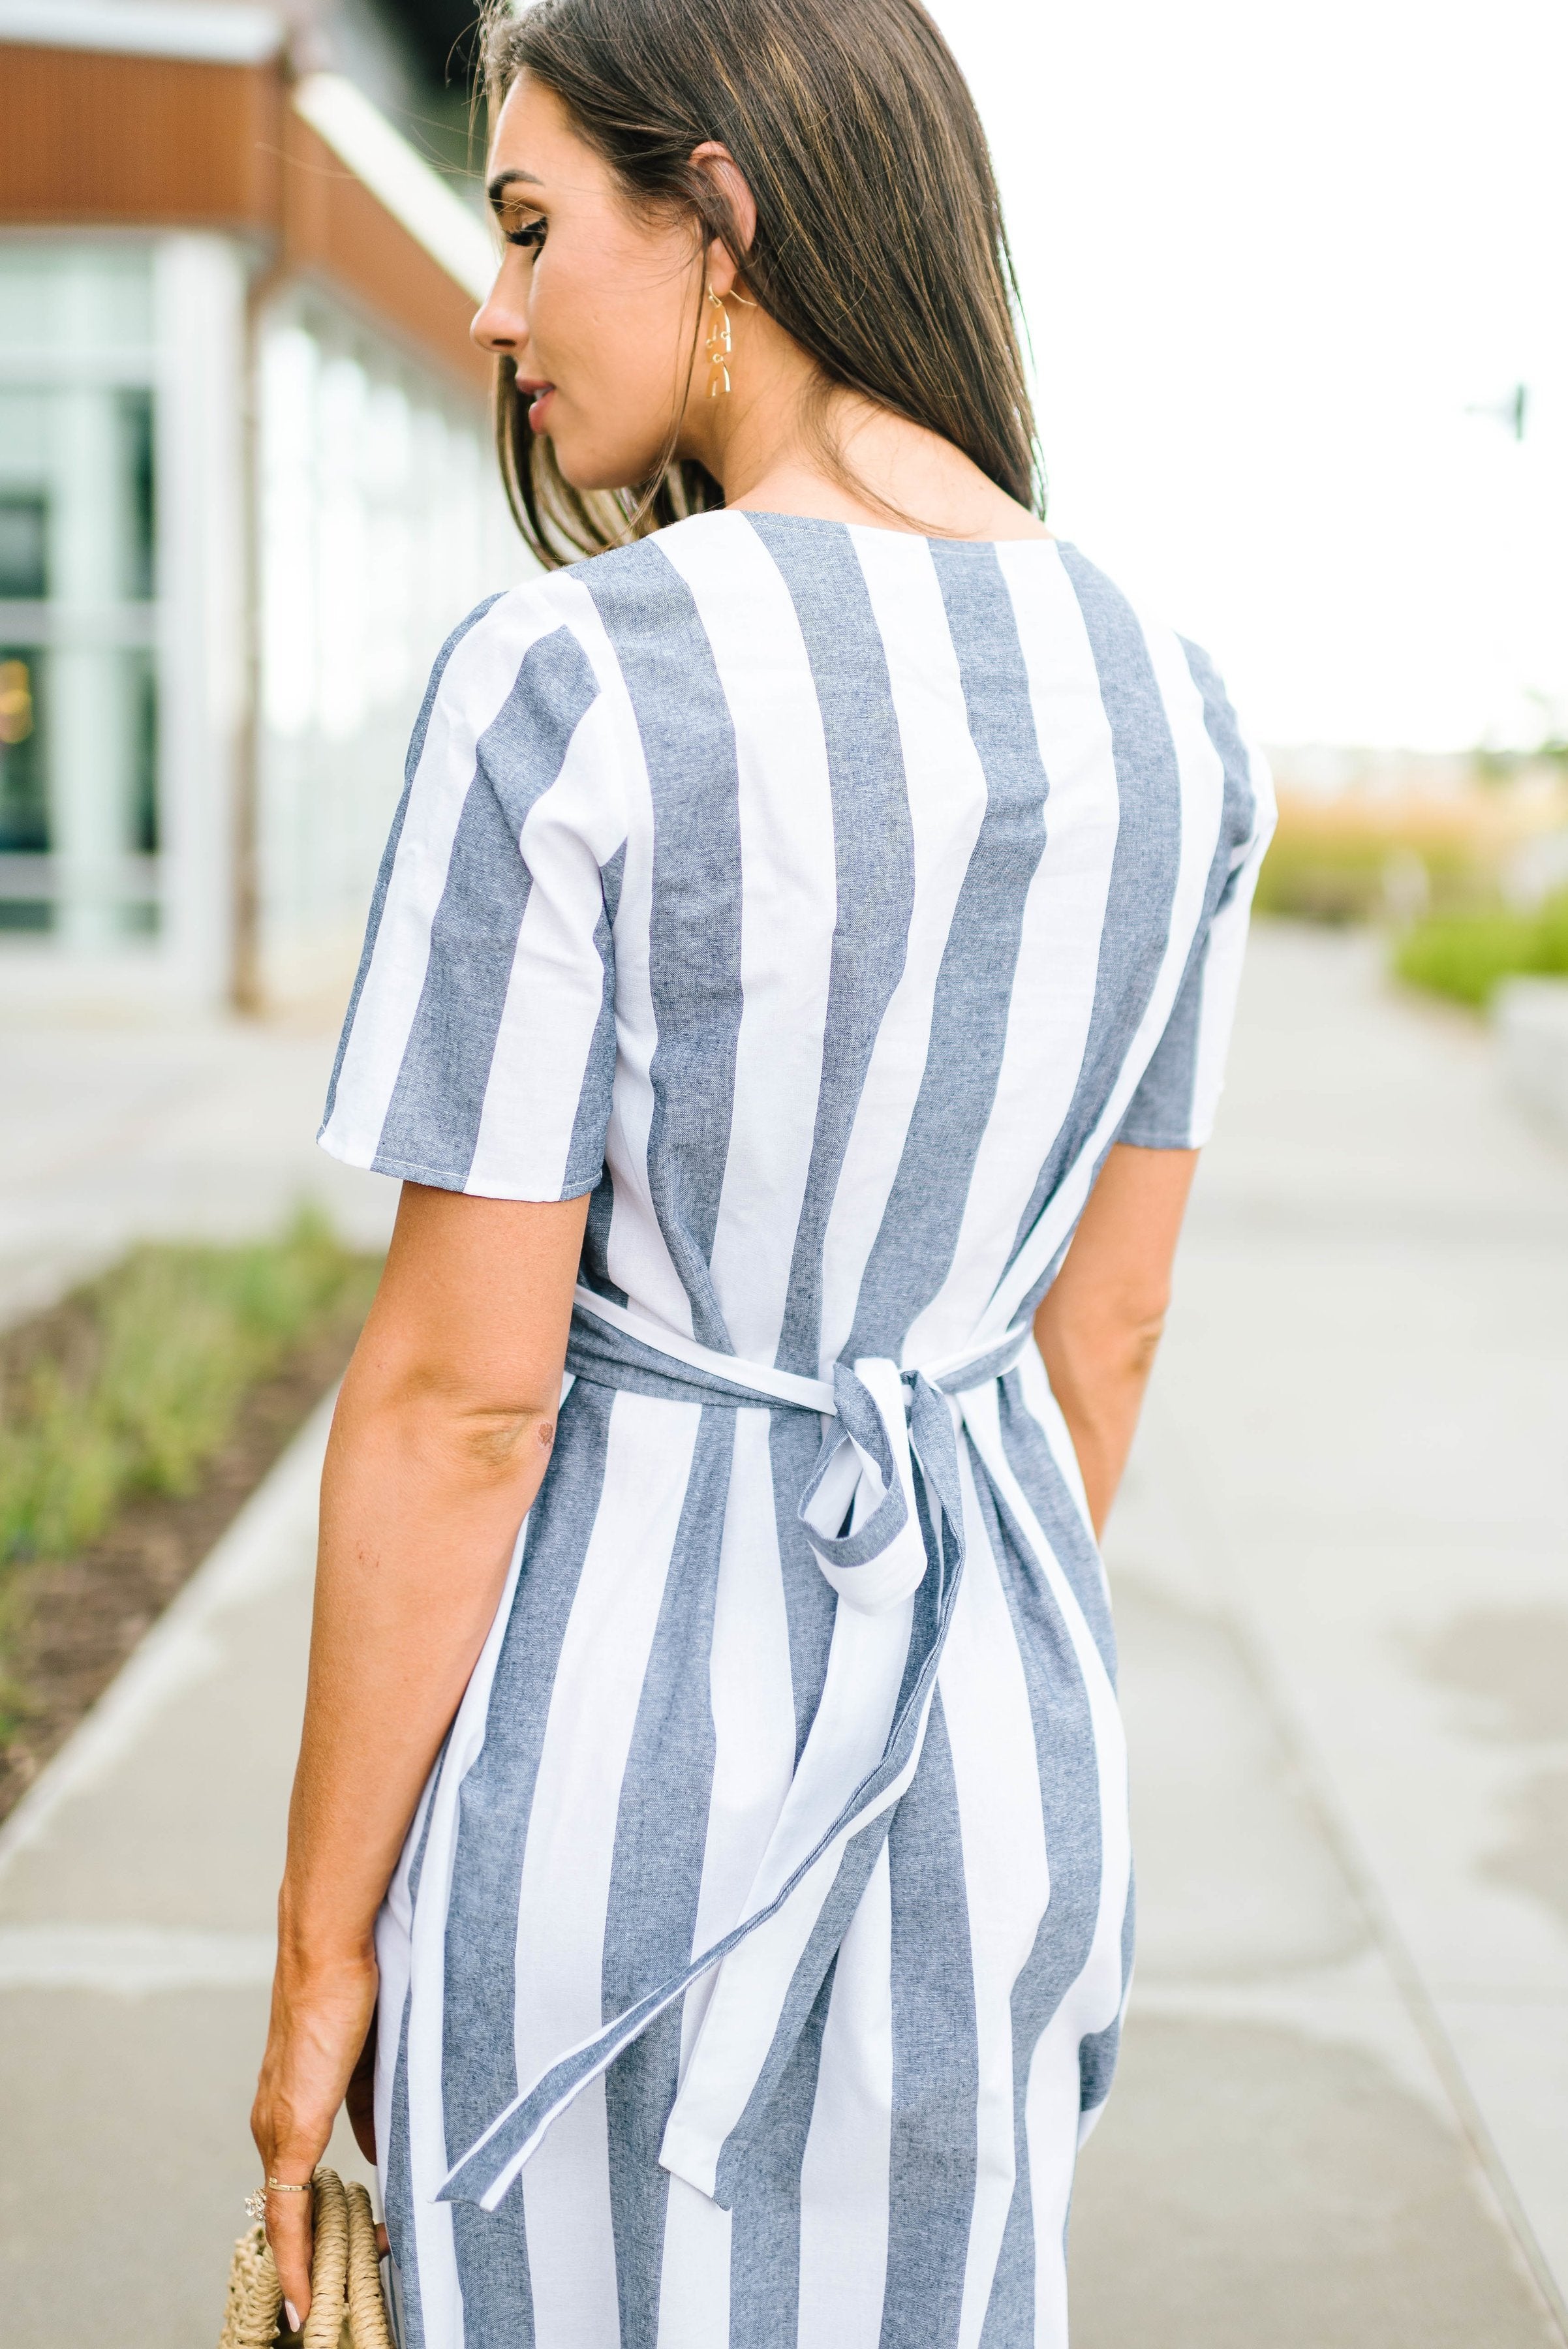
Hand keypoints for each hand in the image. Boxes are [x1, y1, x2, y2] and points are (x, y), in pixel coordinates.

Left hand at [251, 1952, 378, 2324]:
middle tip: (360, 2271)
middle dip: (321, 2249)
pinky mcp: (291, 2130)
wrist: (329, 1948)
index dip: (313, 2229)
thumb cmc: (351, 1986)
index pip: (296, 2184)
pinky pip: (288, 2212)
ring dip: (315, 2254)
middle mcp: (272, 2121)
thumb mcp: (366, 2056)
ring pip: (289, 2215)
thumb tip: (375, 2145)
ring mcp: (277, 2127)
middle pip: (293, 2207)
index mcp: (289, 2102)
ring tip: (336, 2292)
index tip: (331, 2264)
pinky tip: (304, 2295)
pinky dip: (296, 2257)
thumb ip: (367, 2104)